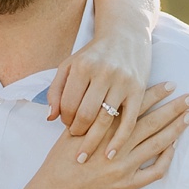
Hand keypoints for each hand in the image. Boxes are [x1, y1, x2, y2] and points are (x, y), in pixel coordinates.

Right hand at [32, 82, 188, 188]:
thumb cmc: (60, 163)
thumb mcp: (71, 134)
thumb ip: (90, 118)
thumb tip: (105, 100)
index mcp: (102, 129)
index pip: (133, 107)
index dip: (153, 94)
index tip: (170, 83)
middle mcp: (117, 146)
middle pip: (152, 123)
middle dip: (173, 108)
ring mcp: (124, 166)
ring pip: (157, 144)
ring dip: (176, 129)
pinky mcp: (127, 184)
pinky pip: (154, 171)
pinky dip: (166, 159)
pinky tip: (174, 147)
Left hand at [46, 31, 153, 152]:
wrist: (126, 34)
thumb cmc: (94, 53)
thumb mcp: (70, 65)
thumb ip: (56, 90)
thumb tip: (50, 118)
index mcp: (82, 67)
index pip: (67, 103)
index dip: (64, 119)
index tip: (66, 124)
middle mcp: (102, 73)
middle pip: (85, 114)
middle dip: (77, 132)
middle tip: (75, 139)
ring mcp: (122, 82)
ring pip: (105, 120)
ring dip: (93, 141)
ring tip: (85, 154)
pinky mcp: (138, 90)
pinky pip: (129, 121)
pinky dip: (119, 140)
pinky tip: (110, 154)